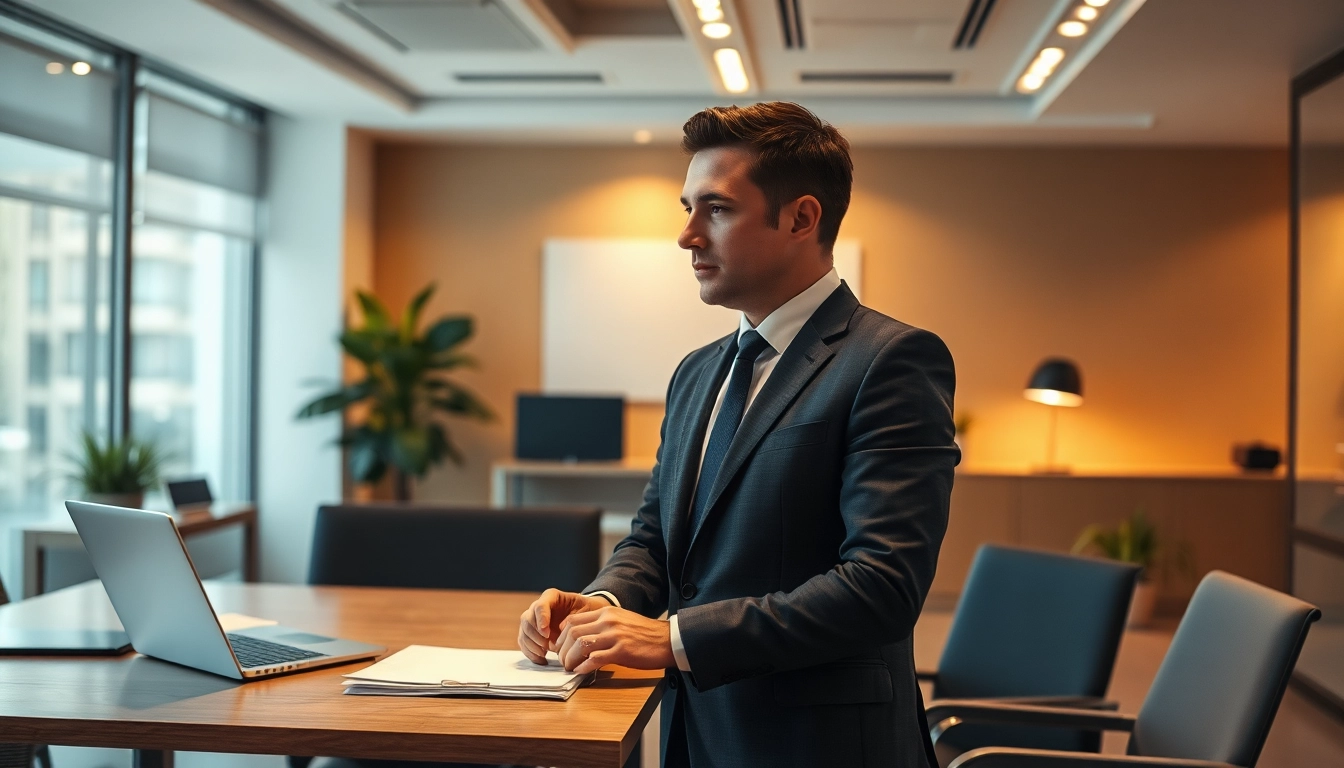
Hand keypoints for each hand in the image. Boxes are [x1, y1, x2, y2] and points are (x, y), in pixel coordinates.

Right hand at [518, 589, 610, 664]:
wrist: (587, 616)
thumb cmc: (588, 611)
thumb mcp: (587, 610)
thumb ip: (577, 619)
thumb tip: (567, 634)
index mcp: (552, 597)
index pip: (540, 606)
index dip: (541, 619)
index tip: (546, 633)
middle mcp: (539, 607)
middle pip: (527, 619)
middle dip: (535, 635)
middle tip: (547, 647)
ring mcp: (534, 620)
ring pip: (524, 631)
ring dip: (532, 645)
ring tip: (545, 654)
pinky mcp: (533, 633)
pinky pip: (524, 642)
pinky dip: (530, 652)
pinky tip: (542, 659)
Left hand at [554, 605, 674, 674]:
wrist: (667, 640)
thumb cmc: (645, 634)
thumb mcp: (621, 620)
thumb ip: (602, 625)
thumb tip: (581, 637)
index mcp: (606, 612)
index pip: (573, 620)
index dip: (561, 636)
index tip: (560, 647)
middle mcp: (608, 621)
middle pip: (572, 633)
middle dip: (562, 649)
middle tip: (562, 661)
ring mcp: (615, 635)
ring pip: (580, 645)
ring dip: (570, 659)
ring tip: (570, 668)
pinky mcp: (621, 651)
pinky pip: (595, 659)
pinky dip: (584, 667)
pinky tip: (581, 672)